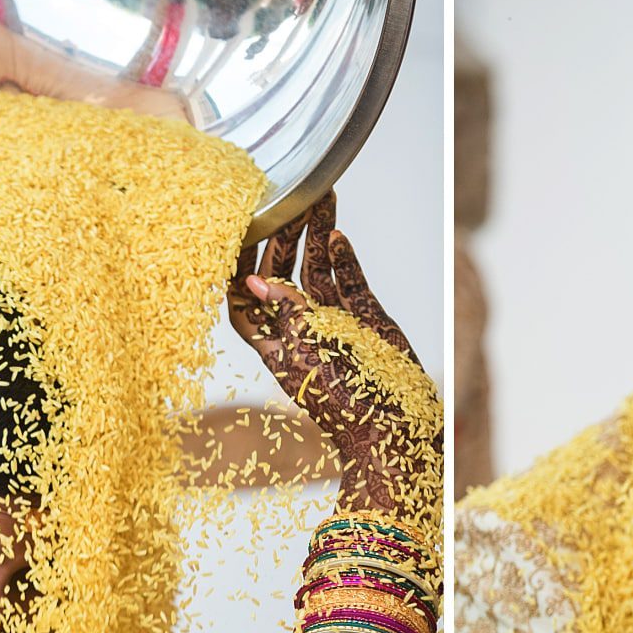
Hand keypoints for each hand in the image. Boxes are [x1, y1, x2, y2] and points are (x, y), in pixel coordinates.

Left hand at [226, 192, 441, 514]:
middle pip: (285, 276)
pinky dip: (345, 261)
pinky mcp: (368, 321)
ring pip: (321, 272)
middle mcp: (303, 331)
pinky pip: (351, 283)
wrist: (396, 430)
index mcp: (277, 345)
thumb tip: (255, 280)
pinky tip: (338, 238)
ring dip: (318, 238)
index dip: (237, 268)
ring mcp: (337, 324)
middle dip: (286, 239)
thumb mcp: (310, 358)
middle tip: (292, 203)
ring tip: (321, 202)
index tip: (236, 234)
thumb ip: (288, 315)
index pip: (246, 301)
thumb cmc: (346, 407)